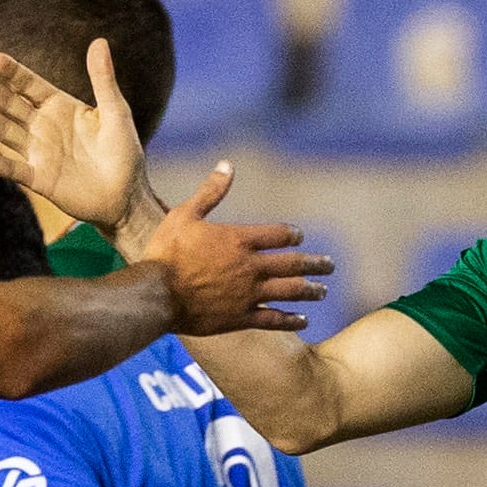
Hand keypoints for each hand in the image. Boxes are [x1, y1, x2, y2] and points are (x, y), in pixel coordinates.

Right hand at [0, 36, 158, 234]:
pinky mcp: (39, 178)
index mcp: (59, 106)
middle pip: (10, 104)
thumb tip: (99, 40)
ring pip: (5, 130)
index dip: (12, 72)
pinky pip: (12, 168)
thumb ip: (103, 79)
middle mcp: (43, 126)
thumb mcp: (115, 111)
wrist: (127, 196)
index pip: (29, 84)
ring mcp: (38, 152)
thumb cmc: (124, 152)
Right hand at [138, 162, 330, 336]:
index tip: (300, 237)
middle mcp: (250, 267)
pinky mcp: (240, 318)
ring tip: (323, 291)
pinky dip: (291, 321)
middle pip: (293, 264)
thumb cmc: (166, 253)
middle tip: (330, 265)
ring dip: (309, 291)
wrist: (156, 295)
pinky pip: (273, 320)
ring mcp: (248, 294)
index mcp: (239, 240)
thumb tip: (227, 164)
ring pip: (289, 292)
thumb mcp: (185, 214)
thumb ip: (210, 191)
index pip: (279, 234)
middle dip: (314, 263)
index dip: (293, 235)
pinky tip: (303, 321)